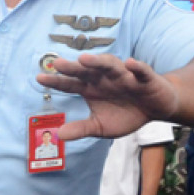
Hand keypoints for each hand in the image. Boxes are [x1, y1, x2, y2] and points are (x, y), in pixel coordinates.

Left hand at [35, 54, 177, 140]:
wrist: (155, 109)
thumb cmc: (125, 114)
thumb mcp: (100, 126)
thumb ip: (81, 129)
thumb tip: (59, 135)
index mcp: (90, 88)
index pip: (69, 84)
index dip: (56, 81)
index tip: (38, 78)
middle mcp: (104, 78)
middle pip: (85, 70)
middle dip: (72, 67)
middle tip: (57, 64)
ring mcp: (124, 76)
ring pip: (109, 66)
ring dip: (98, 62)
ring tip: (84, 59)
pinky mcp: (145, 78)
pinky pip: (141, 71)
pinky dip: (137, 67)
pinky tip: (130, 63)